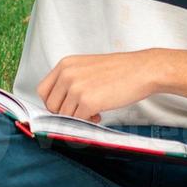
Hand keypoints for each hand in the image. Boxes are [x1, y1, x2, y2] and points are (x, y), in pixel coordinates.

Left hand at [37, 51, 161, 121]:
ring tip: (94, 112)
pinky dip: (87, 122)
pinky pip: (78, 120)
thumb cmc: (120, 70)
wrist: (142, 70)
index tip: (64, 107)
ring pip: (64, 115)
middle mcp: (67, 74)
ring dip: (77, 118)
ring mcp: (76, 88)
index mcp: (65, 64)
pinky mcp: (88, 102)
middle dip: (64, 113)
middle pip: (51, 105)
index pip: (43, 90)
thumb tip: (60, 104)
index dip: (53, 102)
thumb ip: (71, 81)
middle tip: (81, 111)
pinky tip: (99, 114)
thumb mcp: (87, 67)